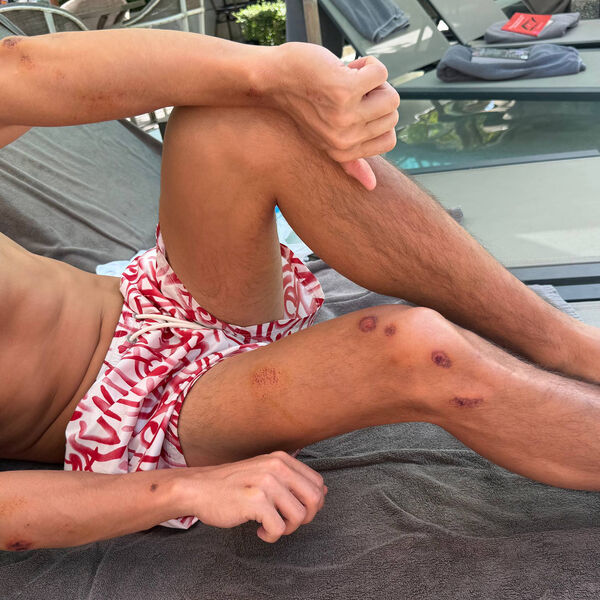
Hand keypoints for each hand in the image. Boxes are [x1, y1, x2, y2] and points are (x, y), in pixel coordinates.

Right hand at [185, 451, 326, 542]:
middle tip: (286, 522)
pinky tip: (258, 530)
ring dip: (286, 528)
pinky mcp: (255, 501)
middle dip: (305, 518)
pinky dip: (270, 536)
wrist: (199, 488)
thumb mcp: (265, 472)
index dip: (312, 503)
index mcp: (282, 459)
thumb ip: (292, 479)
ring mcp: (266, 483)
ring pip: (299, 517)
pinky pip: (279, 529)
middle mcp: (277, 467)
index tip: (294, 510)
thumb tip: (324, 491)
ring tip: (269, 525)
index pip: (318, 483)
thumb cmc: (233, 484)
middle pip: (315, 500)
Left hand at [268, 43, 399, 189]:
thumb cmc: (300, 103)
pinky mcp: (345, 90)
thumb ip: (350, 162)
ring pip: (390, 96)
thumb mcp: (326, 138)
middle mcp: (344, 140)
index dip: (378, 115)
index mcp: (343, 152)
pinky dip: (368, 64)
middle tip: (348, 88)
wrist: (271, 80)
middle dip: (377, 95)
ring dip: (373, 79)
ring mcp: (345, 116)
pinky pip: (380, 74)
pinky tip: (344, 67)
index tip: (356, 105)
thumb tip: (371, 186)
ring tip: (347, 78)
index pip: (388, 140)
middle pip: (392, 115)